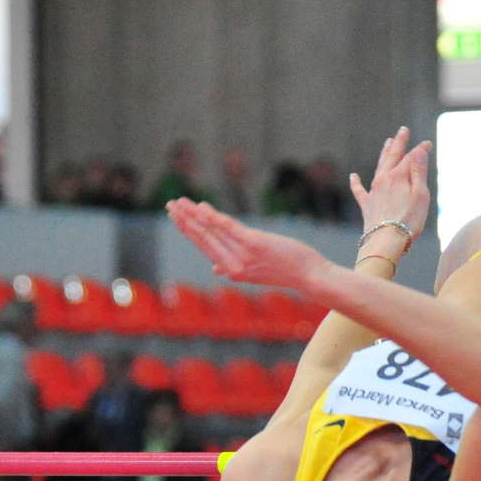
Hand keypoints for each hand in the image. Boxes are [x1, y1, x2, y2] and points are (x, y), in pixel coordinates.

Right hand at [168, 198, 327, 290]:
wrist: (310, 278)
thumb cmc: (287, 270)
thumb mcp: (257, 272)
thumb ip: (232, 268)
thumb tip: (214, 269)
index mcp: (232, 270)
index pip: (204, 247)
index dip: (188, 231)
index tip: (176, 217)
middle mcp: (233, 265)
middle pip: (202, 239)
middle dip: (184, 221)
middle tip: (169, 205)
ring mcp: (244, 255)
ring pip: (212, 232)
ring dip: (193, 216)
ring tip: (179, 202)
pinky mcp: (255, 244)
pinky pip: (229, 229)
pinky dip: (214, 218)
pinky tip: (202, 207)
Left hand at [352, 127, 431, 252]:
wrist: (386, 240)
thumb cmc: (408, 221)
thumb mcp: (420, 195)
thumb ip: (418, 172)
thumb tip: (418, 151)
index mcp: (398, 176)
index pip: (411, 158)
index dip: (420, 150)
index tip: (428, 144)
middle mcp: (384, 180)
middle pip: (392, 157)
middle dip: (399, 143)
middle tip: (402, 130)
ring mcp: (373, 192)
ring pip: (378, 167)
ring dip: (383, 154)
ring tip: (387, 143)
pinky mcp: (367, 205)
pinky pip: (359, 191)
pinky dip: (356, 183)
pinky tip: (353, 176)